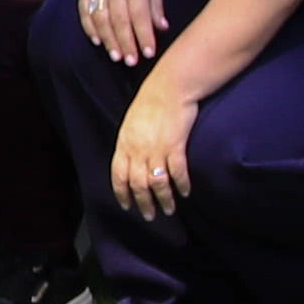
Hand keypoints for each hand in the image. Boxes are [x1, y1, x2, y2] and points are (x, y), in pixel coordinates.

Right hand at [77, 0, 167, 65]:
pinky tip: (97, 42)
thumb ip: (155, 4)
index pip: (140, 14)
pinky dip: (90, 29)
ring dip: (108, 40)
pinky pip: (84, 13)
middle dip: (126, 42)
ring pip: (101, 19)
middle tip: (131, 62)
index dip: (144, 35)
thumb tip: (162, 28)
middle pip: (119, 19)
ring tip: (116, 56)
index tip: (149, 53)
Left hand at [108, 87, 200, 216]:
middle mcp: (137, 150)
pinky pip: (177, 172)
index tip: (127, 206)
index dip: (122, 193)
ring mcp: (156, 149)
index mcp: (124, 144)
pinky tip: (185, 192)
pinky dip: (181, 184)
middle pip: (137, 184)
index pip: (118, 175)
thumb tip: (132, 160)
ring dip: (163, 199)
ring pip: (157, 183)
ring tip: (169, 210)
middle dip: (143, 203)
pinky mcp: (175, 146)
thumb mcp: (131, 124)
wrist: (169, 87)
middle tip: (149, 216)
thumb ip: (130, 144)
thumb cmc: (151, 102)